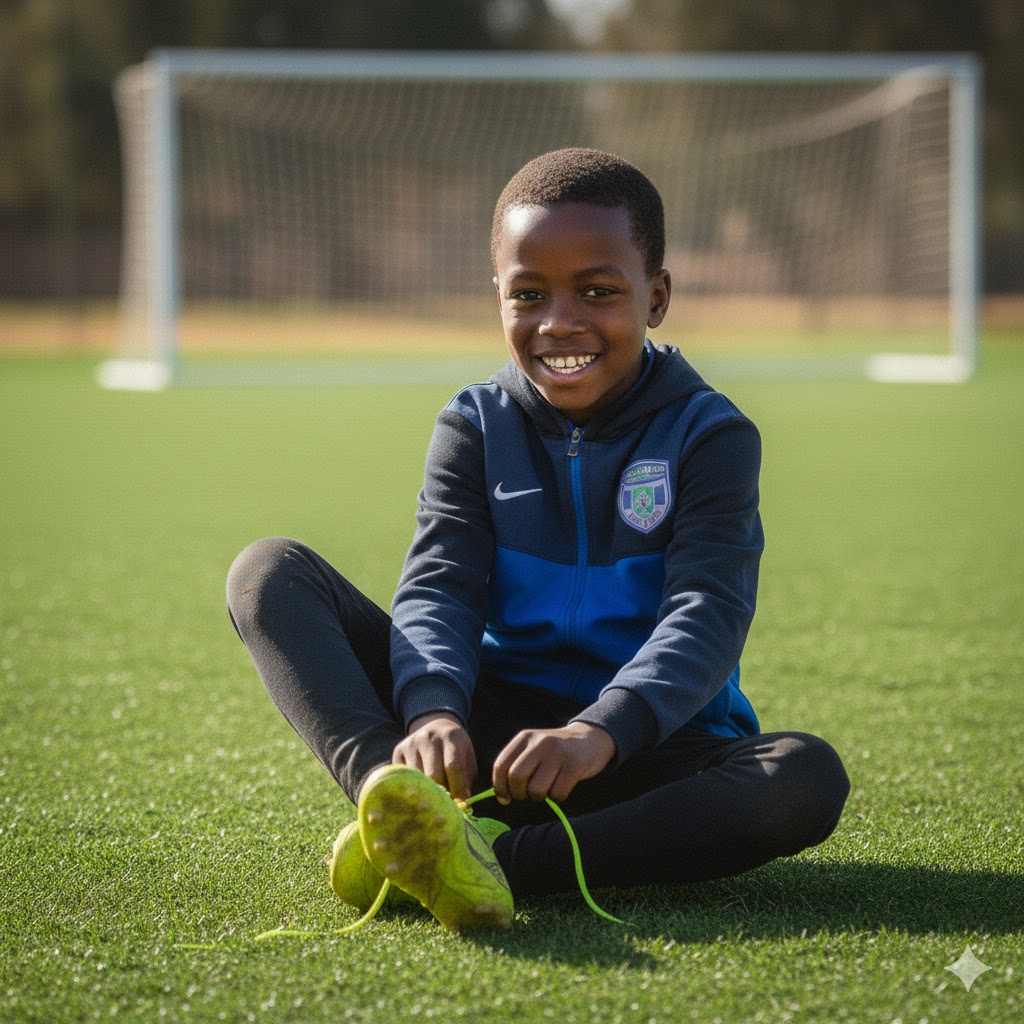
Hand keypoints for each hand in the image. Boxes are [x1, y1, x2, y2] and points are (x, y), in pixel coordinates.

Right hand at [392, 712, 476, 801]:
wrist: (436, 727)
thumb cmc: (455, 749)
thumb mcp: (467, 758)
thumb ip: (465, 780)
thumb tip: (462, 804)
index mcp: (451, 736)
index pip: (453, 766)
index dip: (458, 788)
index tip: (461, 805)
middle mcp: (430, 737)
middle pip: (433, 774)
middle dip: (441, 793)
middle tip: (446, 806)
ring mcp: (412, 743)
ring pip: (418, 778)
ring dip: (426, 792)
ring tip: (433, 799)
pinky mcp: (399, 750)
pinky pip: (404, 777)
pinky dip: (413, 787)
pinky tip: (420, 790)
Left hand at [491, 722, 615, 805]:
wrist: (590, 738)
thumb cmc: (555, 751)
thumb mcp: (533, 748)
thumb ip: (516, 765)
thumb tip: (501, 796)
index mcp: (524, 737)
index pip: (501, 765)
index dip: (500, 787)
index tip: (506, 798)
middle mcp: (540, 742)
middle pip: (516, 777)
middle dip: (519, 794)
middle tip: (528, 795)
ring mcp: (558, 753)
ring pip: (536, 789)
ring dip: (539, 798)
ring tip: (546, 790)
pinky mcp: (574, 765)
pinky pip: (557, 794)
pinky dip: (557, 798)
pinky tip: (562, 788)